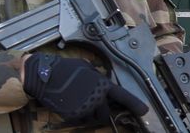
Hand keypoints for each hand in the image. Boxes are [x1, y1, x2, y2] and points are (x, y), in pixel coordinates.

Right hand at [23, 53, 148, 122]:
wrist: (45, 76)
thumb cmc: (66, 68)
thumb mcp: (87, 68)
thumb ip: (97, 78)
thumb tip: (101, 82)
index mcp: (102, 84)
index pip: (122, 96)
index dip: (134, 104)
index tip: (144, 111)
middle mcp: (96, 97)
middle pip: (106, 113)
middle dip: (102, 111)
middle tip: (93, 104)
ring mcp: (85, 107)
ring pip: (94, 118)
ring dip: (90, 114)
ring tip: (79, 101)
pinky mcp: (73, 115)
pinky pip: (81, 120)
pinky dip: (78, 116)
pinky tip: (72, 104)